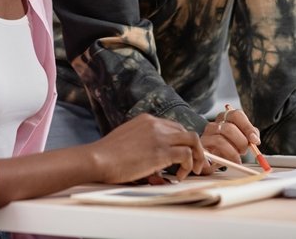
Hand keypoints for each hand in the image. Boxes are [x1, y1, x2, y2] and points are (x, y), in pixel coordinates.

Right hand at [89, 114, 206, 182]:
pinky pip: (187, 155)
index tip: (186, 154)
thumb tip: (156, 167)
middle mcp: (155, 124)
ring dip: (198, 155)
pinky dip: (188, 165)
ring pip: (192, 140)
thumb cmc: (107, 156)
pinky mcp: (161, 152)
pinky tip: (180, 176)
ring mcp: (159, 137)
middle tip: (196, 163)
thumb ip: (144, 147)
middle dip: (195, 148)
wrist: (98, 159)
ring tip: (194, 169)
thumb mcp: (128, 142)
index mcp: (146, 120)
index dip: (183, 142)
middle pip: (186, 132)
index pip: (174, 127)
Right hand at [199, 106, 259, 166]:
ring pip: (220, 140)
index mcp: (224, 118)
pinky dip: (222, 159)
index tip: (255, 140)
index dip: (247, 127)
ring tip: (236, 159)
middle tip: (244, 151)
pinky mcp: (201, 149)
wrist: (211, 161)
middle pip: (229, 128)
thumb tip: (255, 139)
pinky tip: (227, 162)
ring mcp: (205, 136)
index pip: (236, 115)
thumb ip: (249, 136)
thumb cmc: (227, 148)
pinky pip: (212, 153)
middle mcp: (213, 125)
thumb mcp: (240, 139)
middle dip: (241, 142)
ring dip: (232, 152)